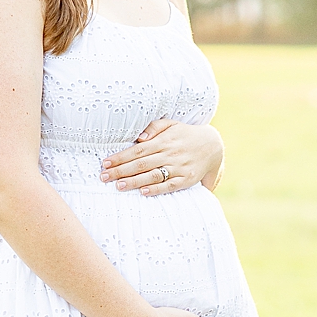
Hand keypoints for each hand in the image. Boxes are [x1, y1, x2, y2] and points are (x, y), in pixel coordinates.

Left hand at [101, 119, 224, 194]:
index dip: (120, 157)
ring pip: (153, 175)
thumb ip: (154, 127)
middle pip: (141, 164)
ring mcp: (178, 168)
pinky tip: (143, 192)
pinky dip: (156, 189)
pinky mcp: (186, 179)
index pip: (137, 150)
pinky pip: (170, 185)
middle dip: (121, 171)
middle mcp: (170, 154)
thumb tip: (138, 137)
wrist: (213, 145)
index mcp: (164, 141)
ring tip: (119, 186)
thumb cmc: (186, 134)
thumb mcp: (171, 124)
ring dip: (134, 181)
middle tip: (104, 177)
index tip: (106, 163)